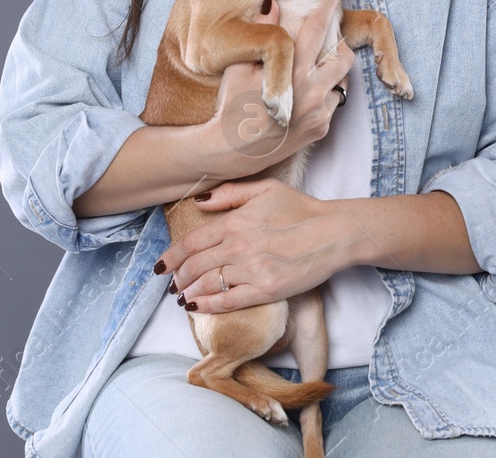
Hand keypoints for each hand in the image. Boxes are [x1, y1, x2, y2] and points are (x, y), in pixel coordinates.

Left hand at [154, 177, 349, 312]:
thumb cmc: (302, 209)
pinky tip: (197, 307)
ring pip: (207, 285)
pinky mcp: (265, 290)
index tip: (161, 265)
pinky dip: (207, 306)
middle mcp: (238, 246)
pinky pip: (227, 302)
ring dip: (188, 293)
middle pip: (194, 266)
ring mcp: (251, 270)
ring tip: (182, 296)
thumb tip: (200, 203)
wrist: (334, 233)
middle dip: (178, 277)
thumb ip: (230, 194)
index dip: (171, 256)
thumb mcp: (266, 189)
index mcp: (236, 222)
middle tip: (172, 283)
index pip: (191, 242)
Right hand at [208, 0, 353, 180]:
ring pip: (341, 83)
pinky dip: (324, 97)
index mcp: (293, 72)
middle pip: (344, 58)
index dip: (326, 9)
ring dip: (331, 75)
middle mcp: (312, 93)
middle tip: (327, 43)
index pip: (316, 31)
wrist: (230, 151)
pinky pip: (332, 106)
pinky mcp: (320, 130)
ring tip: (312, 73)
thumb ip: (262, 36)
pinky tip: (304, 98)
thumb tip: (273, 5)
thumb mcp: (240, 67)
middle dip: (339, 46)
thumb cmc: (231, 105)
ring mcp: (320, 114)